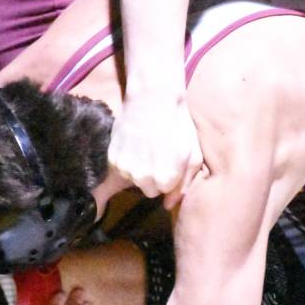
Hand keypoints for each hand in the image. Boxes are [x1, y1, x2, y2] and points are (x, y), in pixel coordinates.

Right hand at [108, 90, 204, 207]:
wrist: (152, 99)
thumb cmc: (178, 125)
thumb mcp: (193, 155)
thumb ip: (184, 184)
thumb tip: (168, 205)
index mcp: (164, 178)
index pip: (165, 192)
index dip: (170, 178)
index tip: (171, 162)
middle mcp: (141, 177)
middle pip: (149, 191)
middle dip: (155, 178)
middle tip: (158, 156)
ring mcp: (124, 168)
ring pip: (134, 181)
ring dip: (140, 170)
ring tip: (146, 149)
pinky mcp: (111, 158)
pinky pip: (121, 171)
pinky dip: (127, 163)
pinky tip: (134, 147)